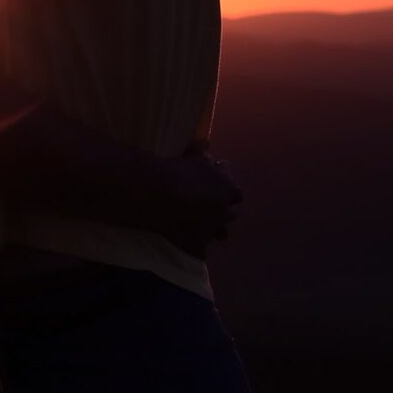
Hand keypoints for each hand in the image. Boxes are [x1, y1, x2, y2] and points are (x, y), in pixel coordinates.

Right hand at [152, 142, 242, 258]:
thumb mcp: (192, 156)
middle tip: (206, 205)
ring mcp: (212, 231)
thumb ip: (202, 152)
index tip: (216, 188)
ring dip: (213, 229)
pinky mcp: (197, 246)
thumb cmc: (175, 170)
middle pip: (231, 215)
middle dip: (222, 211)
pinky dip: (197, 246)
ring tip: (199, 224)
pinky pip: (202, 251)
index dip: (226, 191)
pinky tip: (187, 240)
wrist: (156, 194)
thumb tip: (206, 141)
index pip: (236, 194)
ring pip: (221, 234)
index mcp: (227, 189)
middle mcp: (224, 212)